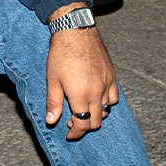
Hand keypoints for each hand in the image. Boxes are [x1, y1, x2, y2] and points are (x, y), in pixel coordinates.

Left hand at [42, 23, 121, 141]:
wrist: (76, 31)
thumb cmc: (61, 55)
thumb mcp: (53, 80)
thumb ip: (53, 103)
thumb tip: (52, 121)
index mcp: (80, 95)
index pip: (82, 124)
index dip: (75, 133)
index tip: (69, 134)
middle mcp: (97, 92)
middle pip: (96, 121)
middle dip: (84, 127)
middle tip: (73, 123)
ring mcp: (107, 83)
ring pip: (107, 110)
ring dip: (95, 115)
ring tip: (83, 111)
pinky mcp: (112, 75)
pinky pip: (114, 97)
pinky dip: (107, 103)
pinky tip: (96, 99)